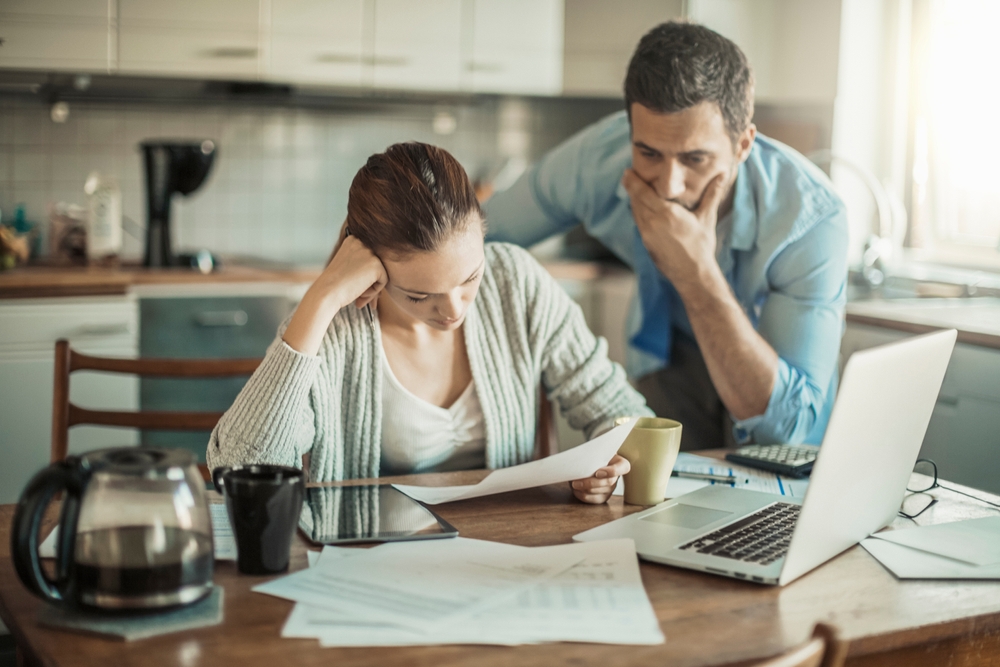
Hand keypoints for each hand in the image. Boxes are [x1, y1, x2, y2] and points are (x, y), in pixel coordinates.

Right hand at [282, 235, 387, 354]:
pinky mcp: (376, 264)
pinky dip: (374, 291)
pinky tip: (360, 294)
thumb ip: (363, 266)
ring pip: (381, 273)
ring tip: (358, 297)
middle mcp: (362, 242)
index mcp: (353, 240)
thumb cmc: (334, 285)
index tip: (354, 286)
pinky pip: (384, 281)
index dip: (363, 276)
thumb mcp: (348, 268)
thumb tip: (381, 275)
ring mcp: (370, 252)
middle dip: (370, 284)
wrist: (326, 292)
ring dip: (372, 288)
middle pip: (376, 265)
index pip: (369, 259)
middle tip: (359, 297)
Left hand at [571, 455, 629, 504]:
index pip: (624, 467)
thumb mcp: (594, 452)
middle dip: (590, 483)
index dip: (612, 471)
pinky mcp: (602, 497)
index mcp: (619, 463)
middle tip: (576, 481)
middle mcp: (616, 477)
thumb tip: (582, 459)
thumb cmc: (591, 456)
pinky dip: (582, 495)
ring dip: (584, 488)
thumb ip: (593, 454)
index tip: (597, 472)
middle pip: (608, 482)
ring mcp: (610, 489)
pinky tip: (576, 490)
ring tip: (574, 483)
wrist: (585, 463)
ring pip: (598, 491)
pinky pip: (593, 499)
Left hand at [621, 169, 727, 292]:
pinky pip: (638, 223)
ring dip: (633, 200)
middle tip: (627, 176)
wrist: (692, 274)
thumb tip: (722, 174)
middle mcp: (653, 222)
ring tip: (633, 189)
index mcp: (667, 213)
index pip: (643, 193)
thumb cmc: (701, 246)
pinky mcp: (646, 243)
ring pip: (635, 212)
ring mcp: (647, 234)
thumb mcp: (706, 217)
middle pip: (636, 200)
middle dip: (631, 187)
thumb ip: (712, 194)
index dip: (633, 181)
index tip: (627, 171)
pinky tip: (640, 208)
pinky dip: (637, 213)